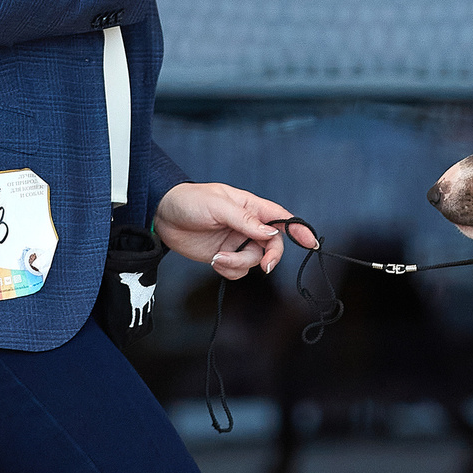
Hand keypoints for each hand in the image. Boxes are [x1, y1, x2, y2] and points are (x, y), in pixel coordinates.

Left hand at [153, 182, 318, 279]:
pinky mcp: (223, 256)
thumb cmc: (189, 201)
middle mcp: (246, 226)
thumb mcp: (217, 206)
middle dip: (270, 257)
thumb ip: (244, 220)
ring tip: (219, 258)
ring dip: (239, 264)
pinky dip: (229, 270)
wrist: (161, 215)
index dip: (298, 229)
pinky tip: (215, 262)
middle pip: (272, 245)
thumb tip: (267, 232)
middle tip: (264, 266)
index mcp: (250, 207)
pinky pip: (237, 271)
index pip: (281, 218)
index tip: (311, 242)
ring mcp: (235, 242)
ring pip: (253, 261)